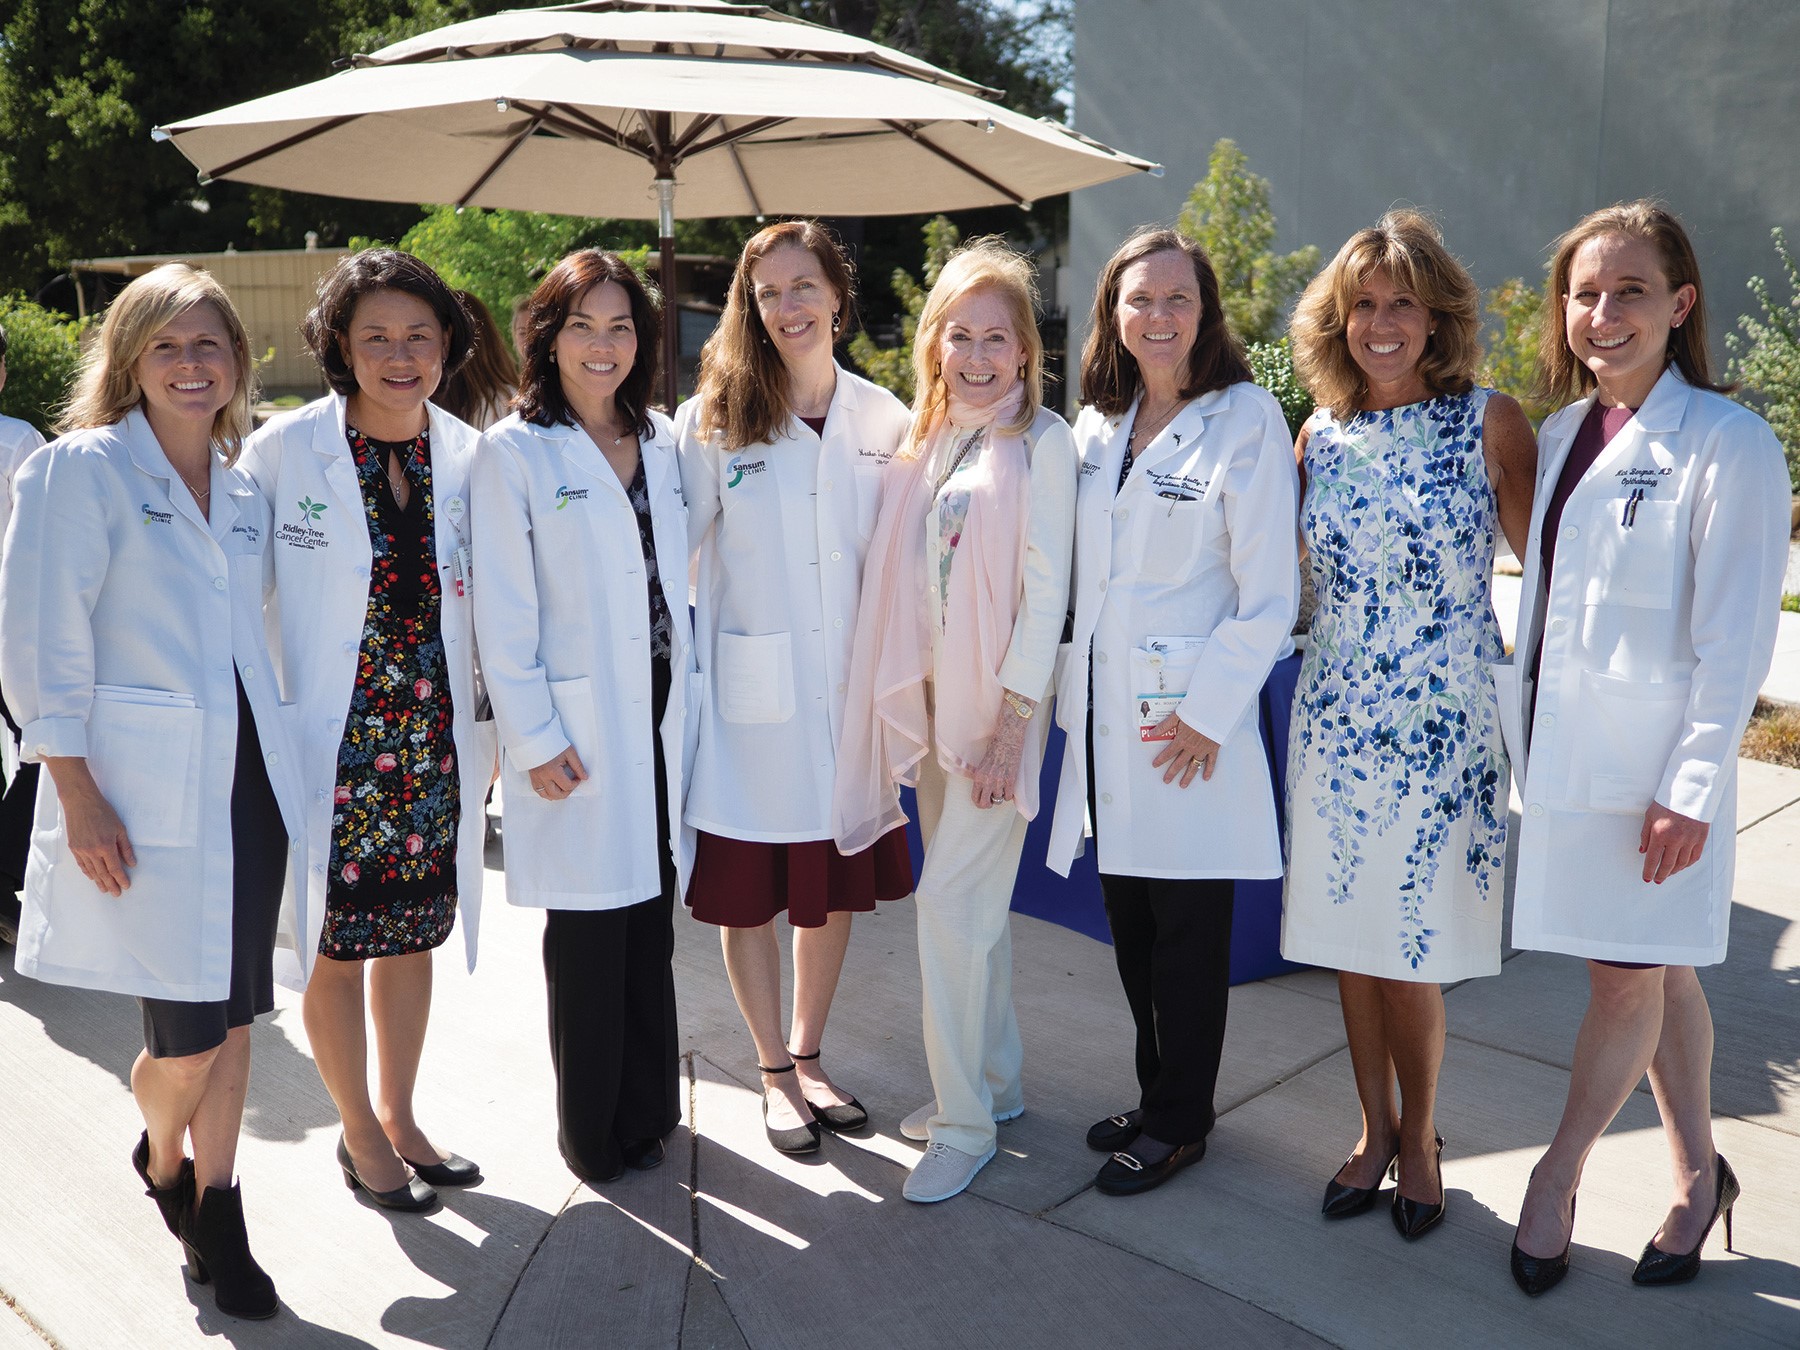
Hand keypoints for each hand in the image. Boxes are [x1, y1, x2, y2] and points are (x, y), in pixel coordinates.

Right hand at [58, 777, 135, 895]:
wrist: (81, 802)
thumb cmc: (103, 812)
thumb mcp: (120, 828)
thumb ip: (126, 848)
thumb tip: (132, 863)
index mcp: (105, 846)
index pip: (115, 868)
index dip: (121, 878)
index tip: (126, 886)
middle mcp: (92, 851)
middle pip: (102, 873)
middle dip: (110, 884)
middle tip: (116, 893)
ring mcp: (81, 850)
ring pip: (91, 871)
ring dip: (99, 881)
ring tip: (105, 889)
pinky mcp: (74, 847)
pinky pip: (81, 864)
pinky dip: (88, 872)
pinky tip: (92, 877)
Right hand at [528, 746, 586, 801]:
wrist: (535, 737)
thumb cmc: (552, 742)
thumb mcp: (569, 752)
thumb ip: (578, 766)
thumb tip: (584, 777)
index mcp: (553, 771)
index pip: (567, 786)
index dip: (575, 783)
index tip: (577, 778)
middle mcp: (543, 777)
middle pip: (556, 794)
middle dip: (567, 792)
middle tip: (571, 784)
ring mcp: (536, 778)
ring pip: (546, 795)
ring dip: (556, 795)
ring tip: (563, 788)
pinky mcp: (532, 777)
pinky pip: (538, 791)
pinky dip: (546, 792)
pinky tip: (552, 789)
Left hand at [968, 696, 1031, 809]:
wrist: (1007, 738)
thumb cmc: (995, 748)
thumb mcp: (983, 764)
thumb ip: (982, 777)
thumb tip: (984, 789)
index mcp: (978, 776)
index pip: (975, 798)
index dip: (980, 803)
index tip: (984, 802)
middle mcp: (987, 780)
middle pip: (986, 804)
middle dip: (989, 804)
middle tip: (993, 800)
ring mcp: (999, 781)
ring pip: (999, 800)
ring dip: (1001, 795)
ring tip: (1003, 786)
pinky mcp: (1011, 780)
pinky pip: (1009, 796)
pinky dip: (1010, 794)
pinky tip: (1009, 786)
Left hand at [1149, 715, 1221, 786]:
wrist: (1215, 711)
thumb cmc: (1197, 711)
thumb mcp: (1177, 716)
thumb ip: (1165, 726)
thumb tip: (1151, 732)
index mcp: (1181, 740)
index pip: (1168, 752)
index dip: (1161, 759)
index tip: (1155, 765)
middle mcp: (1191, 748)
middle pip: (1179, 763)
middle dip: (1172, 773)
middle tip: (1166, 780)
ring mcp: (1203, 750)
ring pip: (1194, 766)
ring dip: (1188, 776)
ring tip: (1183, 785)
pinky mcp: (1213, 748)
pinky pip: (1211, 762)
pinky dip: (1208, 770)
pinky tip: (1205, 777)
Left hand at [1639, 801, 1708, 883]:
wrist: (1689, 793)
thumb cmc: (1666, 802)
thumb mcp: (1649, 816)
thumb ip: (1645, 835)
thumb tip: (1643, 851)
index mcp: (1660, 834)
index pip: (1653, 859)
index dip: (1649, 871)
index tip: (1647, 878)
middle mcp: (1676, 840)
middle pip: (1668, 864)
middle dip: (1661, 874)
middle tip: (1657, 880)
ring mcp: (1690, 840)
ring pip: (1682, 863)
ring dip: (1674, 871)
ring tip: (1667, 874)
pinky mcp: (1701, 838)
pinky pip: (1694, 857)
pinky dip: (1687, 864)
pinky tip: (1682, 866)